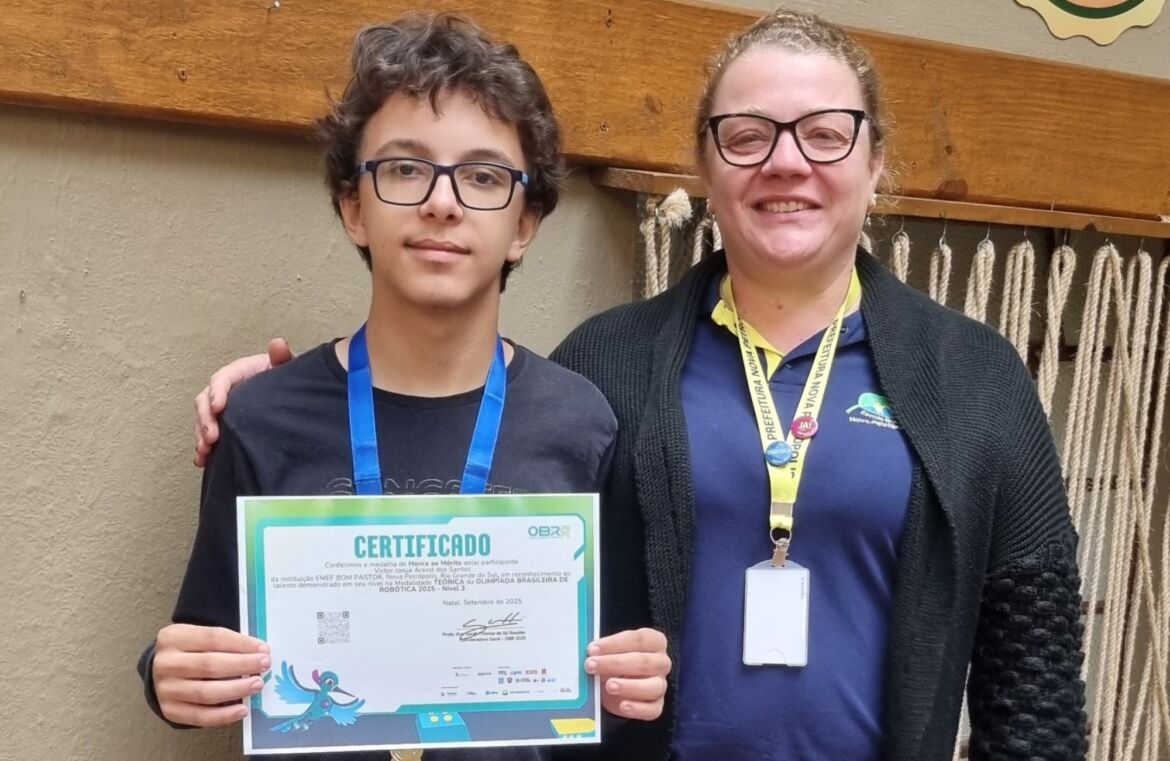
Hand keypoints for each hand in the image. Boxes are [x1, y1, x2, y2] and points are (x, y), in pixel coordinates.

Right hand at [152, 624, 270, 726]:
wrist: (162, 672)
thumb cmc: (189, 652)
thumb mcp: (199, 638)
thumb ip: (225, 642)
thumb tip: (259, 653)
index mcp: (173, 638)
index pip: (213, 638)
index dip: (241, 643)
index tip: (263, 649)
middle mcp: (165, 663)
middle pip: (209, 665)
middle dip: (242, 665)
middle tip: (264, 665)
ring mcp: (165, 689)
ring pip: (205, 692)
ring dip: (236, 689)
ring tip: (257, 685)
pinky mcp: (170, 710)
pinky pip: (200, 716)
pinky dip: (224, 715)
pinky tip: (242, 709)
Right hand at [194, 338, 294, 465]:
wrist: (291, 395)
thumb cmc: (286, 379)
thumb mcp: (287, 368)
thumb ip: (283, 357)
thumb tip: (278, 344)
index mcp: (240, 372)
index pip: (222, 378)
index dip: (217, 391)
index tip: (219, 407)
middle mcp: (226, 389)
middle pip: (206, 400)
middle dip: (205, 419)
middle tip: (212, 437)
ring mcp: (223, 407)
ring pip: (203, 418)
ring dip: (200, 434)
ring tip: (205, 451)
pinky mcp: (223, 423)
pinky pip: (207, 433)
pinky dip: (202, 446)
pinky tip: (202, 460)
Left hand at [584, 628, 670, 720]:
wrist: (619, 685)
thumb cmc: (616, 661)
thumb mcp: (610, 652)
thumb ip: (602, 651)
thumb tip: (588, 654)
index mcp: (654, 642)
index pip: (637, 639)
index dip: (613, 644)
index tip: (592, 649)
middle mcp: (661, 662)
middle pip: (643, 662)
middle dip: (614, 664)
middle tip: (591, 666)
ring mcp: (661, 684)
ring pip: (652, 686)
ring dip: (628, 686)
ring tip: (608, 686)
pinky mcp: (657, 705)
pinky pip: (652, 709)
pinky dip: (638, 709)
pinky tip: (622, 706)